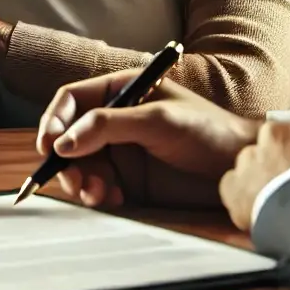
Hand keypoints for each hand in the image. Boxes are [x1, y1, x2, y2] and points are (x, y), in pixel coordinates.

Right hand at [37, 69, 260, 208]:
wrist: (240, 166)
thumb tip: (63, 144)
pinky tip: (113, 199)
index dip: (55, 121)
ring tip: (98, 193)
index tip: (48, 147)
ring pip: (80, 164)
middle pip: (70, 135)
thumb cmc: (206, 130)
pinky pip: (98, 186)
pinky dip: (97, 194)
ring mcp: (121, 149)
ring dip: (81, 180)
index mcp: (121, 89)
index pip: (73, 100)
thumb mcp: (156, 121)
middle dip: (65, 158)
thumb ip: (108, 126)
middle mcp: (115, 118)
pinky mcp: (129, 178)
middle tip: (75, 181)